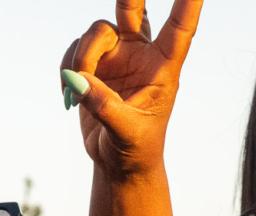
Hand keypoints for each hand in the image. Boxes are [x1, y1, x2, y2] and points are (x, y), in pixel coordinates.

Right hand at [60, 0, 203, 177]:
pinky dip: (67, 67)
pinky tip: (70, 92)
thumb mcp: (127, 131)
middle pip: (136, 10)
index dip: (187, 6)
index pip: (180, 30)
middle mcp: (142, 53)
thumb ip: (104, 106)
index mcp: (165, 67)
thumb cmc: (135, 147)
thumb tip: (78, 80)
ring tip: (78, 89)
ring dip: (82, 56)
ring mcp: (117, 55)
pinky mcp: (94, 64)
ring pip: (97, 31)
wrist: (119, 160)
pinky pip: (74, 49)